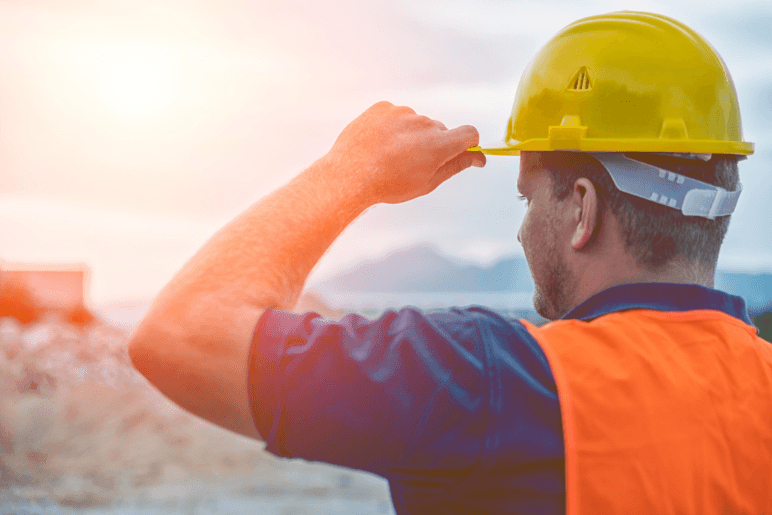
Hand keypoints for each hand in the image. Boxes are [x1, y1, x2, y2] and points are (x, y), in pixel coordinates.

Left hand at [323, 101, 484, 204]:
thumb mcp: (427, 182)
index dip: (468, 143)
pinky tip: (379, 144)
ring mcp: (402, 112)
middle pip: (439, 130)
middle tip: (411, 165)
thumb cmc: (388, 185)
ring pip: (416, 123)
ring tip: (389, 156)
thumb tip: (479, 157)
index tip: (462, 152)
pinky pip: (396, 115)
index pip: (469, 133)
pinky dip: (392, 127)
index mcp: (438, 144)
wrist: (349, 176)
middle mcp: (423, 123)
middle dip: (432, 145)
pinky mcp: (383, 107)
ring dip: (410, 136)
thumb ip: (455, 166)